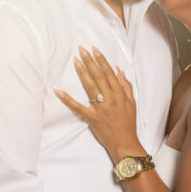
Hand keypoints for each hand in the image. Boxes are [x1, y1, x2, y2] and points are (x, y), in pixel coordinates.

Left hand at [54, 45, 141, 159]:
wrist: (124, 143)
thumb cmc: (128, 123)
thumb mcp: (132, 103)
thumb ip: (126, 86)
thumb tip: (119, 70)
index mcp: (119, 94)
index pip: (109, 73)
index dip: (101, 60)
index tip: (94, 49)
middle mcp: (110, 99)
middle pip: (98, 76)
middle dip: (89, 61)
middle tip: (81, 49)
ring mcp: (100, 108)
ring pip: (89, 86)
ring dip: (82, 72)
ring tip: (75, 60)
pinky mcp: (91, 117)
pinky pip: (77, 106)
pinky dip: (67, 98)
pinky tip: (59, 90)